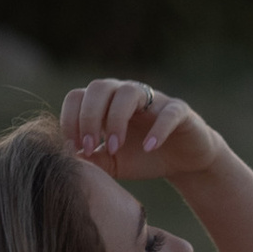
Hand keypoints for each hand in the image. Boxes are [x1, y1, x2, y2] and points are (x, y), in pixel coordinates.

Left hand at [61, 78, 223, 185]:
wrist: (183, 163)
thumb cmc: (143, 158)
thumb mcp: (112, 164)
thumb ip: (92, 160)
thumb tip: (69, 158)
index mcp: (105, 103)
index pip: (78, 96)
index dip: (70, 119)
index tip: (74, 148)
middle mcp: (126, 94)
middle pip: (99, 87)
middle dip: (89, 117)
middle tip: (89, 146)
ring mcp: (153, 100)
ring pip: (128, 92)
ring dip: (116, 119)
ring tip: (114, 148)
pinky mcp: (179, 111)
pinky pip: (167, 112)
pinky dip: (157, 129)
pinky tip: (149, 148)